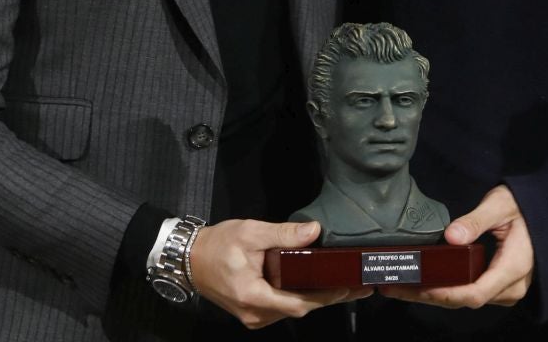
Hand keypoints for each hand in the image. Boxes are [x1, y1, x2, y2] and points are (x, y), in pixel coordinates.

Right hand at [188, 218, 370, 328]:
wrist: (189, 259)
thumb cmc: (218, 244)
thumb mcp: (250, 232)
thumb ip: (282, 234)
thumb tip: (314, 230)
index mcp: (253, 296)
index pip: (297, 303)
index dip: (324, 297)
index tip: (347, 287)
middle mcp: (255, 314)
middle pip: (299, 309)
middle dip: (328, 298)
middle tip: (357, 287)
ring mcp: (254, 317)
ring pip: (291, 310)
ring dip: (316, 298)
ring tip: (343, 284)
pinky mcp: (253, 313)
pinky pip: (282, 308)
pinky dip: (300, 297)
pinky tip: (316, 286)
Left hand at [380, 184, 531, 308]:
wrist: (544, 215)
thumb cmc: (524, 208)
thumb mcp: (500, 205)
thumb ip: (476, 220)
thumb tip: (452, 236)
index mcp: (513, 268)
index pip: (475, 292)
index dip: (444, 294)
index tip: (418, 287)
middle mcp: (510, 286)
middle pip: (464, 300)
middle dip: (428, 296)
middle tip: (394, 286)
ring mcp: (505, 289)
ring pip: (465, 299)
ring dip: (433, 294)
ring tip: (401, 284)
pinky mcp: (498, 286)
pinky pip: (469, 292)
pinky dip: (445, 289)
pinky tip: (423, 281)